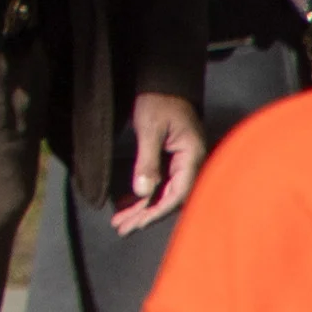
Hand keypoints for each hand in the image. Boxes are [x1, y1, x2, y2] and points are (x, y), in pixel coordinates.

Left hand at [111, 87, 203, 230]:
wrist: (164, 83)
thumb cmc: (159, 102)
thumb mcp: (149, 129)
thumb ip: (147, 161)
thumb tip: (143, 192)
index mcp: (192, 157)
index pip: (178, 194)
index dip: (158, 211)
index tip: (139, 223)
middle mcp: (190, 164)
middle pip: (169, 198)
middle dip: (145, 215)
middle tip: (122, 229)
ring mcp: (181, 164)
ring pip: (162, 193)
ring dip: (141, 208)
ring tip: (119, 222)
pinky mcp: (171, 161)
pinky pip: (159, 184)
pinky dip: (143, 195)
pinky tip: (126, 204)